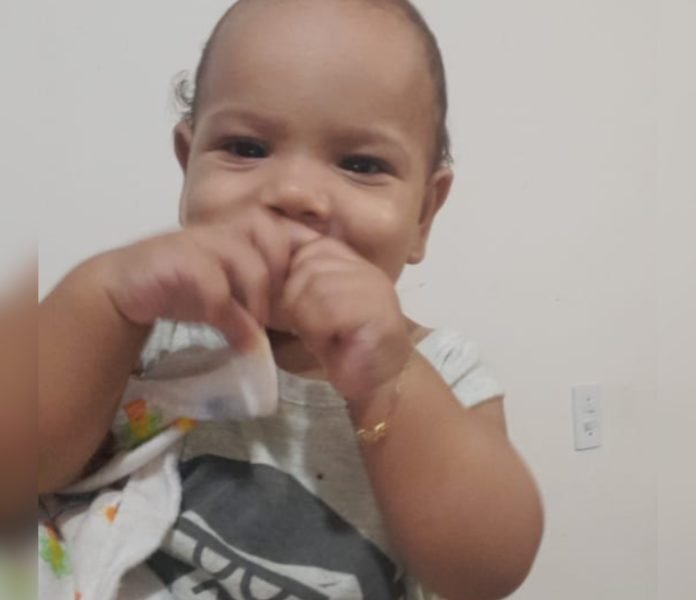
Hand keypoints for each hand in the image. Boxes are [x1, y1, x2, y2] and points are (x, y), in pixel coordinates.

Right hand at [96, 207, 318, 347]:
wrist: (123, 289)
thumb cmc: (181, 288)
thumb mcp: (228, 295)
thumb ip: (258, 299)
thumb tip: (296, 326)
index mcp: (239, 232)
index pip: (284, 229)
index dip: (303, 256)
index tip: (308, 293)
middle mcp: (222, 229)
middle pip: (272, 233)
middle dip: (284, 272)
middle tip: (285, 309)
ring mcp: (199, 240)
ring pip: (246, 257)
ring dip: (258, 297)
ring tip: (259, 327)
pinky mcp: (177, 258)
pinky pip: (214, 283)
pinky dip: (229, 316)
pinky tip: (235, 339)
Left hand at [280, 237, 412, 400]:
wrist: (379, 383)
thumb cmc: (343, 349)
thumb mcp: (314, 309)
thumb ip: (300, 285)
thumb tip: (265, 270)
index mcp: (351, 263)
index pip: (309, 246)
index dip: (291, 276)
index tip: (295, 308)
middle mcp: (365, 269)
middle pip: (307, 266)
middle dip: (297, 301)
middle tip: (311, 328)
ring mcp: (374, 287)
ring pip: (316, 286)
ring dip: (308, 319)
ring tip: (323, 336)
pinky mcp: (378, 310)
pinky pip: (329, 309)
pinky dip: (320, 331)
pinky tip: (333, 343)